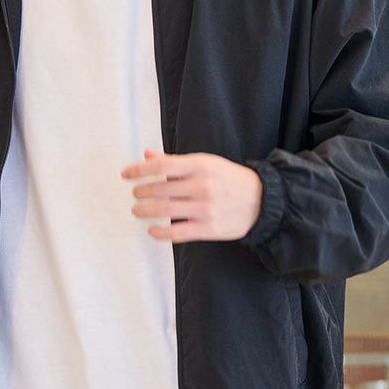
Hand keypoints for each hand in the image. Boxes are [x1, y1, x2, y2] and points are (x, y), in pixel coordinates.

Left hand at [119, 148, 264, 242]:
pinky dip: (160, 233)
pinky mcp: (208, 228)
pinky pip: (176, 233)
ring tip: (138, 210)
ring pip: (164, 211)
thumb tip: (147, 155)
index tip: (126, 174)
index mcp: (200, 165)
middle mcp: (202, 185)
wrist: (262, 201)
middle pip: (159, 189)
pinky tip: (152, 230)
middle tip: (135, 194)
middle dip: (141, 192)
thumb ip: (175, 161)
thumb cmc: (229, 179)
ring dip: (145, 211)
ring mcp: (205, 209)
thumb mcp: (206, 163)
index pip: (161, 165)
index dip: (138, 170)